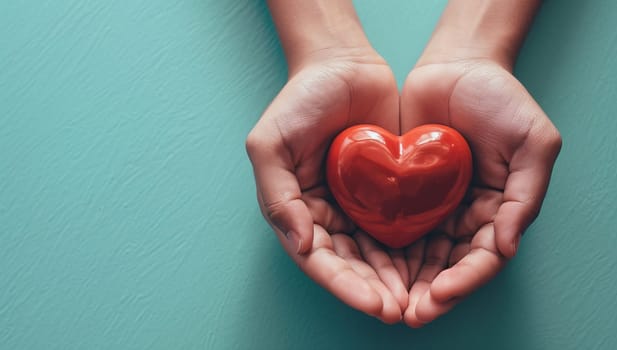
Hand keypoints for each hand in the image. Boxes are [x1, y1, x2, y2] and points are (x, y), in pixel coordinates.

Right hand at [246, 48, 407, 322]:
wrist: (344, 64)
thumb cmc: (300, 100)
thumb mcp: (270, 144)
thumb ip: (277, 195)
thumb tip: (300, 245)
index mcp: (296, 209)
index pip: (317, 259)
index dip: (343, 284)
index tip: (373, 303)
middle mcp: (326, 214)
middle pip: (348, 264)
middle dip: (371, 290)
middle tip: (399, 311)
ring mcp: (357, 205)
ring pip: (374, 254)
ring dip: (392, 280)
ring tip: (416, 301)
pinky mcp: (387, 192)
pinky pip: (397, 227)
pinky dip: (410, 251)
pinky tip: (428, 267)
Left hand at [399, 58, 561, 326]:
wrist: (456, 64)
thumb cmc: (500, 98)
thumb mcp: (532, 140)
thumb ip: (525, 195)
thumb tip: (506, 247)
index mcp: (498, 209)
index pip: (483, 257)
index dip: (464, 280)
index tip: (440, 295)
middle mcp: (465, 214)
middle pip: (449, 265)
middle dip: (430, 293)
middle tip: (407, 313)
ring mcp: (434, 205)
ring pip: (420, 254)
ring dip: (405, 281)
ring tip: (385, 301)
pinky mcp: (404, 191)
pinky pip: (394, 226)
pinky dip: (385, 250)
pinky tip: (369, 266)